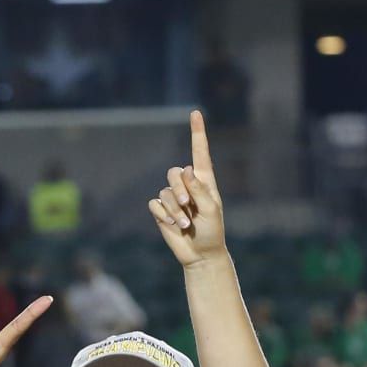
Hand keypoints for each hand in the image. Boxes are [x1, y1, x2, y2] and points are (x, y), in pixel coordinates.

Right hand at [149, 111, 228, 267]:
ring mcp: (173, 198)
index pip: (199, 152)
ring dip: (174, 209)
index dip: (197, 133)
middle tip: (188, 206)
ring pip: (164, 191)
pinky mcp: (161, 211)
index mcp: (204, 181)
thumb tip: (187, 169)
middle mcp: (187, 186)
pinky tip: (172, 225)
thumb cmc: (212, 231)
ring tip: (184, 223)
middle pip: (174, 173)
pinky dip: (163, 215)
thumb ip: (200, 189)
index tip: (195, 113)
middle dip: (178, 189)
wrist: (200, 254)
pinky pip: (155, 204)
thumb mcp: (211, 210)